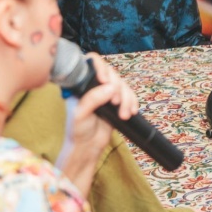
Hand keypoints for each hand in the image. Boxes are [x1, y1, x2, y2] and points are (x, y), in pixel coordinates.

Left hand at [63, 54, 138, 194]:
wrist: (89, 147)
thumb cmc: (79, 131)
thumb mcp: (81, 114)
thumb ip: (93, 99)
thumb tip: (110, 87)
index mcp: (81, 84)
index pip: (91, 63)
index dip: (100, 67)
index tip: (104, 81)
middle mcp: (94, 85)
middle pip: (112, 74)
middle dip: (118, 89)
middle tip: (115, 103)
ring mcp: (106, 92)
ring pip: (123, 85)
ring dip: (127, 99)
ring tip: (124, 114)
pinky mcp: (117, 101)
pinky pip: (130, 95)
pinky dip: (133, 102)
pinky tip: (131, 111)